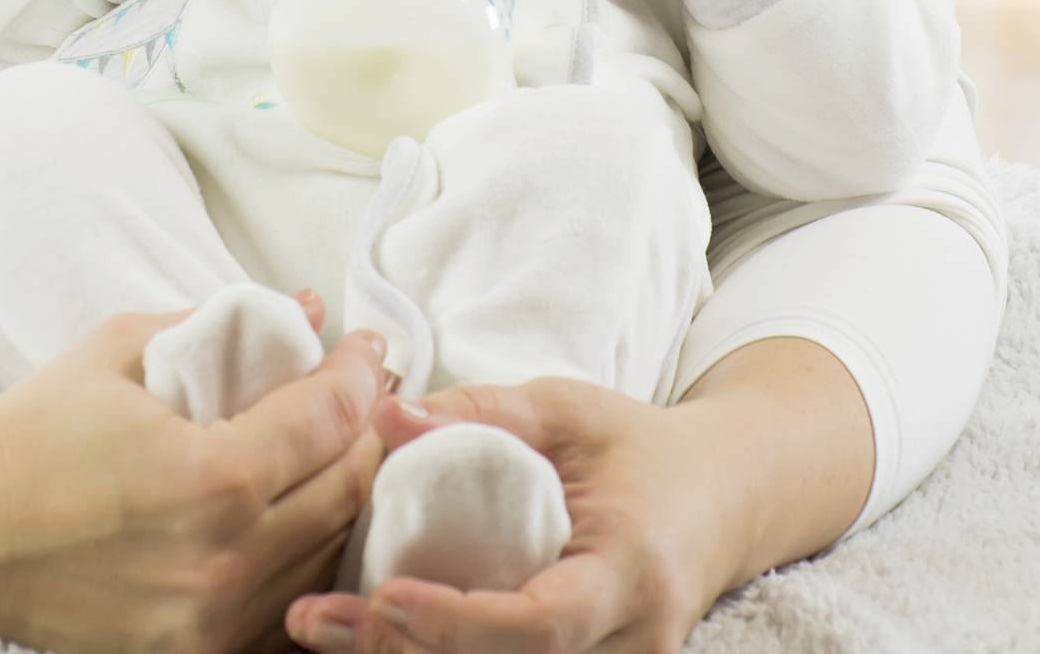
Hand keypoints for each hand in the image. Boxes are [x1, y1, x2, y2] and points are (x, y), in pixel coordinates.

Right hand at [0, 301, 394, 653]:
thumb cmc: (32, 431)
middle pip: (349, 490)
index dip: (361, 373)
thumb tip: (304, 305)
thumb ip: (222, 324)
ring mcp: (210, 624)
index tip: (366, 348)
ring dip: (347, 494)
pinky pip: (288, 605)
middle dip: (368, 429)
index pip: (331, 419)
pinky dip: (309, 556)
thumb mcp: (123, 349)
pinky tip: (303, 512)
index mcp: (209, 478)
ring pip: (330, 553)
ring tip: (341, 446)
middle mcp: (222, 562)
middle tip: (366, 392)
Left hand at [283, 378, 747, 653]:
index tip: (384, 595)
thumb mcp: (566, 409)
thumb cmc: (638, 447)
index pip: (543, 623)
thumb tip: (385, 414)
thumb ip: (480, 411)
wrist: (720, 499)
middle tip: (318, 620)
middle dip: (410, 652)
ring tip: (327, 632)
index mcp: (630, 571)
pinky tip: (379, 637)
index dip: (459, 622)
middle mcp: (632, 641)